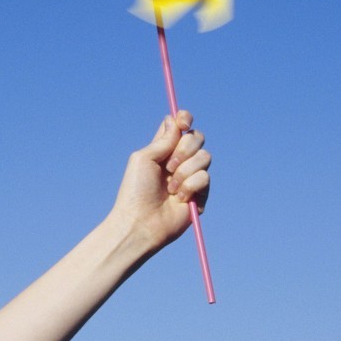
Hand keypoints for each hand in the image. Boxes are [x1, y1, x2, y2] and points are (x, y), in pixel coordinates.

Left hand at [108, 111, 210, 251]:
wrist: (141, 221)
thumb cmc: (135, 190)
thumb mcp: (144, 158)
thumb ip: (163, 140)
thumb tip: (175, 121)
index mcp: (163, 149)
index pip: (180, 126)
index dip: (184, 119)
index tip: (183, 124)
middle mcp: (179, 160)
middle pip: (197, 137)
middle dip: (184, 149)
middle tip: (168, 166)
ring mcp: (191, 176)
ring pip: (205, 157)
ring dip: (185, 172)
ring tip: (170, 188)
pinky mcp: (201, 194)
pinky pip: (205, 178)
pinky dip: (190, 186)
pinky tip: (179, 198)